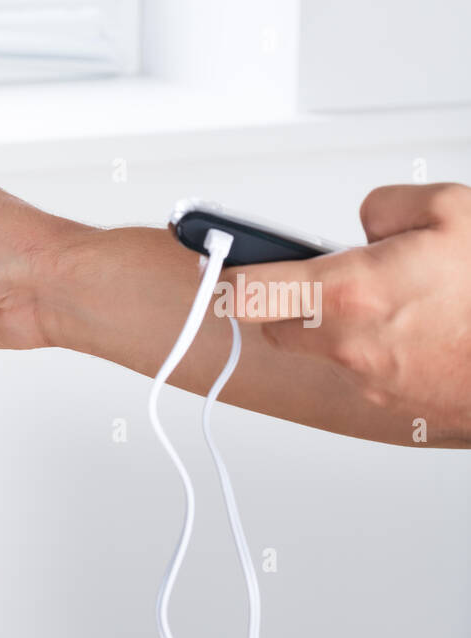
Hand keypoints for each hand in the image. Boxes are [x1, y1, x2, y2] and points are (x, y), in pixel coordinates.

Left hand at [234, 183, 470, 432]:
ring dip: (336, 324)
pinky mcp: (391, 403)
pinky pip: (363, 369)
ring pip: (323, 349)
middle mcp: (347, 344)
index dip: (227, 272)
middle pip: (276, 326)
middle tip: (326, 275)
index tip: (217, 260)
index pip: (248, 291)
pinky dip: (378, 348)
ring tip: (390, 299)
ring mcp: (367, 381)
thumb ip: (386, 206)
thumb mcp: (452, 211)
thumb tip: (364, 223)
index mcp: (348, 292)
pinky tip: (420, 329)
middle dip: (290, 299)